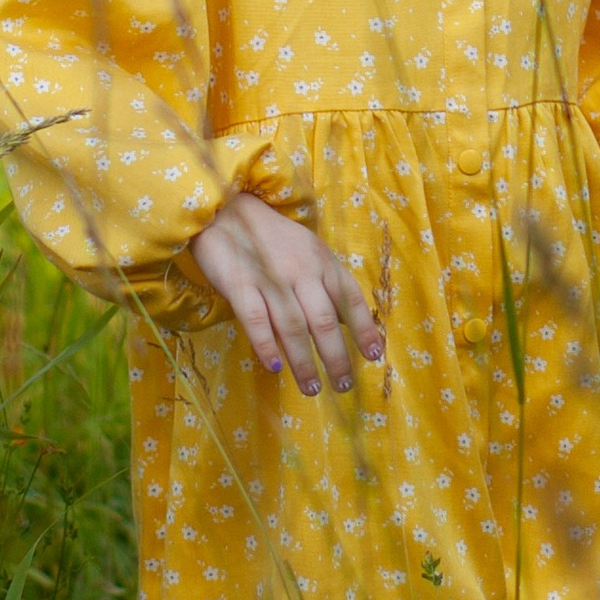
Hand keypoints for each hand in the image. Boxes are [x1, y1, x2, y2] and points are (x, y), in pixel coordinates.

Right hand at [190, 193, 385, 396]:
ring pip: (293, 326)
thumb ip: (327, 282)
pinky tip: (274, 367)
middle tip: (343, 386)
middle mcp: (301, 271)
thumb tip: (348, 322)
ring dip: (304, 362)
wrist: (226, 211)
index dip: (364, 329)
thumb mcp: (308, 251)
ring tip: (312, 388)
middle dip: (336, 357)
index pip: (350, 299)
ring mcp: (271, 278)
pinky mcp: (240, 284)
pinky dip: (266, 344)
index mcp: (323, 261)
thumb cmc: (272, 238)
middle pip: (324, 321)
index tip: (373, 357)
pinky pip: (256, 319)